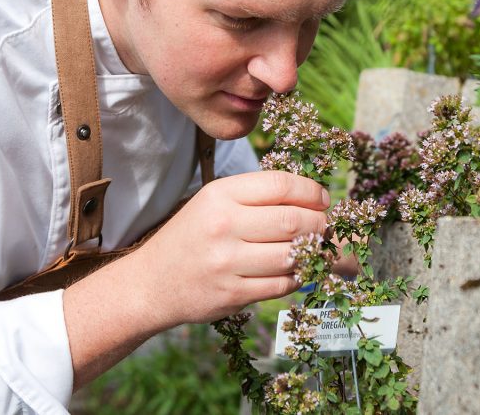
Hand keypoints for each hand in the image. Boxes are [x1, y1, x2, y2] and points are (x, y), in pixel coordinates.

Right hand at [131, 170, 329, 327]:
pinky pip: (282, 284)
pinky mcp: (233, 294)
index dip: (310, 191)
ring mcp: (228, 262)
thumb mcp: (212, 202)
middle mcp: (223, 226)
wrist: (153, 282)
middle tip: (326, 225)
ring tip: (315, 248)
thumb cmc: (191, 236)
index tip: (322, 199)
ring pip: (292, 255)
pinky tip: (296, 269)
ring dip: (312, 252)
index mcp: (220, 195)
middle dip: (319, 222)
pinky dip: (298, 276)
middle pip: (292, 220)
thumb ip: (254, 197)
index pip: (280, 185)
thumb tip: (309, 197)